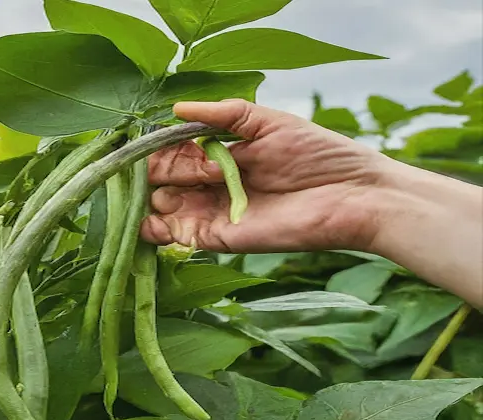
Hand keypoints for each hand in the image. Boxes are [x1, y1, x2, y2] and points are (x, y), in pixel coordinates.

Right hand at [141, 99, 388, 253]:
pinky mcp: (225, 238)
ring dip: (149, 202)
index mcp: (225, 157)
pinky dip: (159, 231)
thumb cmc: (320, 154)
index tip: (137, 148)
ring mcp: (219, 213)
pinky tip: (145, 220)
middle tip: (136, 172)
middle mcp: (217, 186)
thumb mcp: (269, 122)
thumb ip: (223, 115)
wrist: (355, 195)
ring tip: (139, 194)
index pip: (179, 155)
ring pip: (170, 209)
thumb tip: (176, 108)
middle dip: (149, 177)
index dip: (158, 152)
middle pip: (169, 183)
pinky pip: (184, 236)